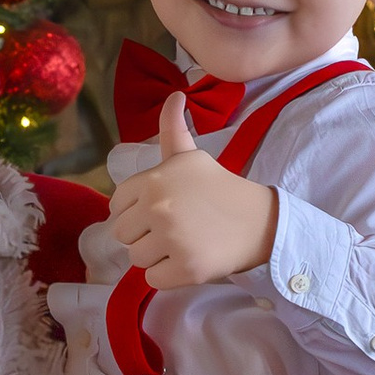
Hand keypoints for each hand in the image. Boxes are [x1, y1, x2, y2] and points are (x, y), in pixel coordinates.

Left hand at [103, 92, 279, 288]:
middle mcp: (158, 208)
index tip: (161, 211)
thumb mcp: (190, 157)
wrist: (258, 222)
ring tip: (182, 243)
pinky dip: (168, 275)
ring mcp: (172, 240)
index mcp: (152, 181)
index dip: (136, 212)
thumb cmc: (218, 188)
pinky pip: (153, 280)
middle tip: (173, 229)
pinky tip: (188, 259)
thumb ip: (172, 129)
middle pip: (122, 235)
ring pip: (136, 259)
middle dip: (143, 235)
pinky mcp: (185, 269)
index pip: (116, 208)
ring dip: (155, 256)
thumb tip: (174, 94)